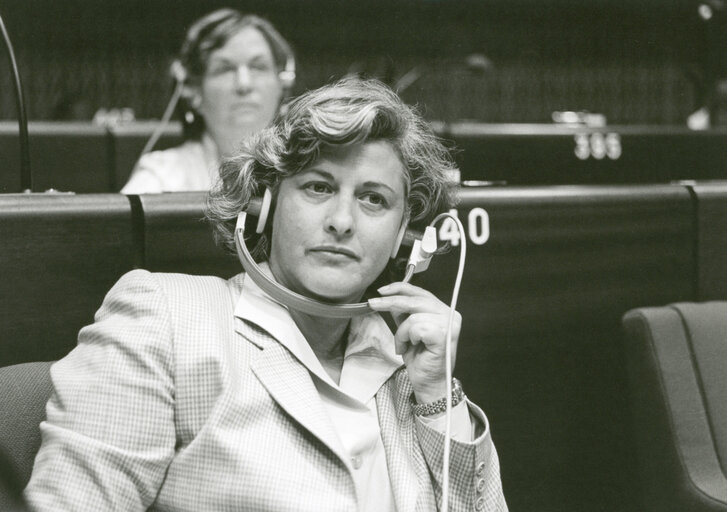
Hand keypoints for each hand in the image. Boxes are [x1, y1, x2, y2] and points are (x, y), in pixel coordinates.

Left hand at [368, 282, 460, 403]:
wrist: (429, 383)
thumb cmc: (421, 359)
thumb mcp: (407, 331)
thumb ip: (404, 314)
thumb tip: (391, 298)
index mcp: (444, 310)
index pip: (420, 292)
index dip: (400, 288)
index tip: (381, 291)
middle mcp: (450, 314)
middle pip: (415, 299)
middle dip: (390, 301)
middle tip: (372, 304)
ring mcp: (449, 324)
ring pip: (413, 315)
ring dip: (401, 332)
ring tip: (404, 345)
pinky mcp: (444, 335)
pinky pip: (416, 327)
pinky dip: (407, 337)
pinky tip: (410, 347)